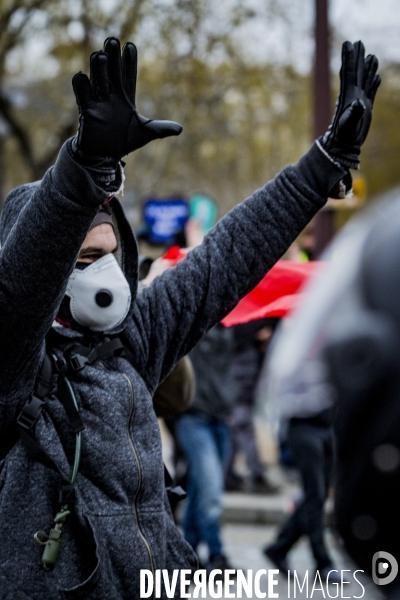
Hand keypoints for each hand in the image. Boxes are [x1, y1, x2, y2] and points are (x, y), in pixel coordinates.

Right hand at [72, 37, 181, 160]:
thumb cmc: (124, 141)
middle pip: (112, 74)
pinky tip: (81, 76)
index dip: (128, 63)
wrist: (104, 156)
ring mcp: (98, 102)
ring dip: (98, 69)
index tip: (130, 46)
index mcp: (125, 98)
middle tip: (112, 40)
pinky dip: (81, 87)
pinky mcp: (87, 112)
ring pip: (98, 81)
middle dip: (113, 59)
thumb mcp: (145, 133)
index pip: (128, 77)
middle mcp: (111, 96)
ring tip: (100, 55)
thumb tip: (180, 129)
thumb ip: (161, 128)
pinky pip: (83, 96)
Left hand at [321, 41, 379, 169]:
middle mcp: (354, 95)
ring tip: (371, 55)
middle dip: (358, 57)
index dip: (349, 58)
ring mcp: (360, 101)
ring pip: (365, 80)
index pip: (349, 72)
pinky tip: (377, 77)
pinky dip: (374, 83)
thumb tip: (359, 104)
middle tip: (358, 42)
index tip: (348, 43)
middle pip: (357, 72)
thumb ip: (354, 113)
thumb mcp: (348, 124)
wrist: (345, 145)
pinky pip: (371, 92)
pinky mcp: (366, 108)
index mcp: (348, 95)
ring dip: (368, 68)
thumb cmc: (344, 136)